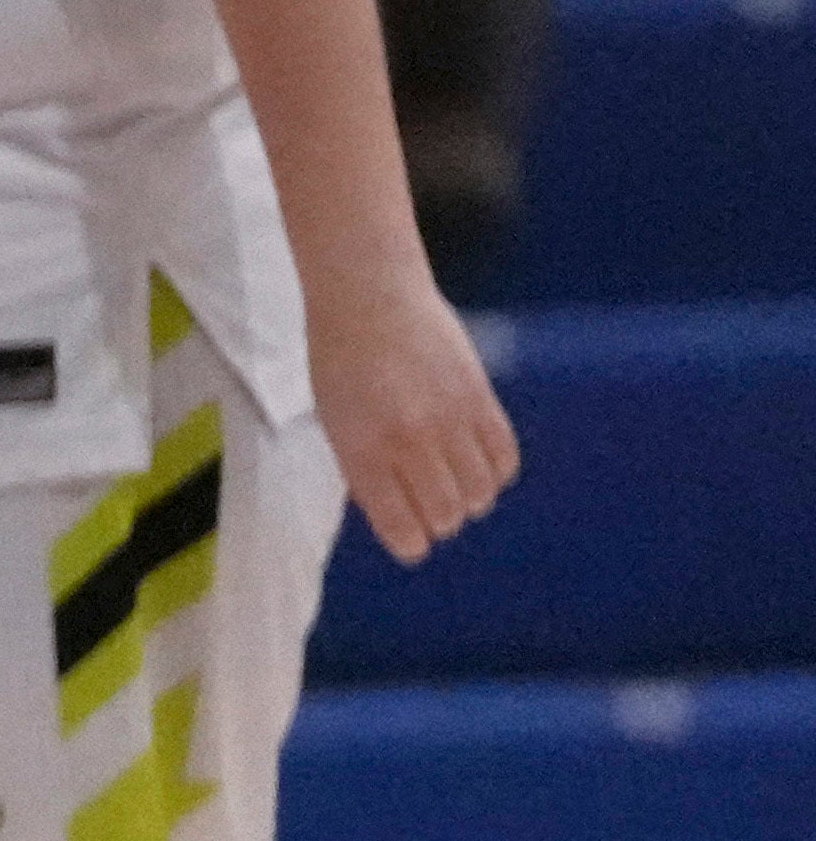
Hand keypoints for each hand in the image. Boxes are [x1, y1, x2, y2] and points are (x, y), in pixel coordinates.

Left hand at [304, 249, 521, 567]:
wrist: (369, 297)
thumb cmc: (340, 360)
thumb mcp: (335, 421)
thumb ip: (364, 468)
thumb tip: (398, 512)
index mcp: (362, 453)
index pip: (401, 527)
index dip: (411, 544)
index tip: (413, 543)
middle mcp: (407, 443)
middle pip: (446, 515)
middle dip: (440, 521)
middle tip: (432, 508)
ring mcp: (448, 421)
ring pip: (481, 493)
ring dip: (470, 499)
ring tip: (455, 484)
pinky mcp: (480, 398)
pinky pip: (505, 457)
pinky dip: (496, 472)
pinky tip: (480, 464)